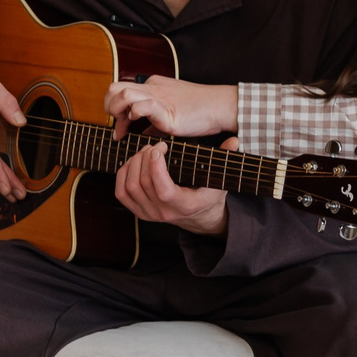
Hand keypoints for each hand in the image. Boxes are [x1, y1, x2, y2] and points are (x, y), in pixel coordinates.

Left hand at [105, 75, 237, 138]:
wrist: (219, 107)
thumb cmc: (199, 112)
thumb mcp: (168, 115)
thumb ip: (152, 123)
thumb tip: (141, 135)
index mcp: (151, 87)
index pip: (121, 92)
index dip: (114, 112)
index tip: (119, 132)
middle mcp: (151, 88)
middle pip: (114, 87)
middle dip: (109, 108)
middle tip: (117, 127)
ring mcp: (158, 97)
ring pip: (122, 93)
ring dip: (117, 111)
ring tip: (124, 127)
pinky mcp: (166, 110)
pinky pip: (143, 105)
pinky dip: (135, 114)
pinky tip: (138, 123)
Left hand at [113, 138, 233, 237]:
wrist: (198, 216)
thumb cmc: (209, 193)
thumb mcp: (220, 178)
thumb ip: (225, 158)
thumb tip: (234, 140)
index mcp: (184, 206)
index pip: (163, 190)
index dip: (156, 167)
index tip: (161, 147)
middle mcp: (163, 214)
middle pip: (142, 183)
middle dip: (145, 158)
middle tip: (155, 145)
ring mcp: (148, 215)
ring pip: (130, 186)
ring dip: (134, 163)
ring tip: (146, 152)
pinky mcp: (138, 212)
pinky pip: (121, 192)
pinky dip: (123, 173)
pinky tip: (134, 162)